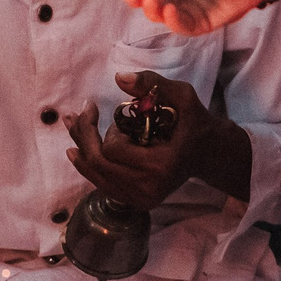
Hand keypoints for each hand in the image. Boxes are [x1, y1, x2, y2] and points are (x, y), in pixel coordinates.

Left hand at [66, 73, 212, 210]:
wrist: (207, 153)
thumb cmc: (193, 121)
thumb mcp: (180, 96)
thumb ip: (151, 84)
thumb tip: (118, 78)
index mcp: (161, 165)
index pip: (114, 149)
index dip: (111, 130)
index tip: (122, 117)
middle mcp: (149, 189)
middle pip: (99, 163)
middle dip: (86, 136)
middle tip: (82, 112)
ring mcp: (142, 199)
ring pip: (96, 176)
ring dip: (82, 148)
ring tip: (73, 123)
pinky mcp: (137, 202)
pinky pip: (102, 185)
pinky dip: (87, 166)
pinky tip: (75, 152)